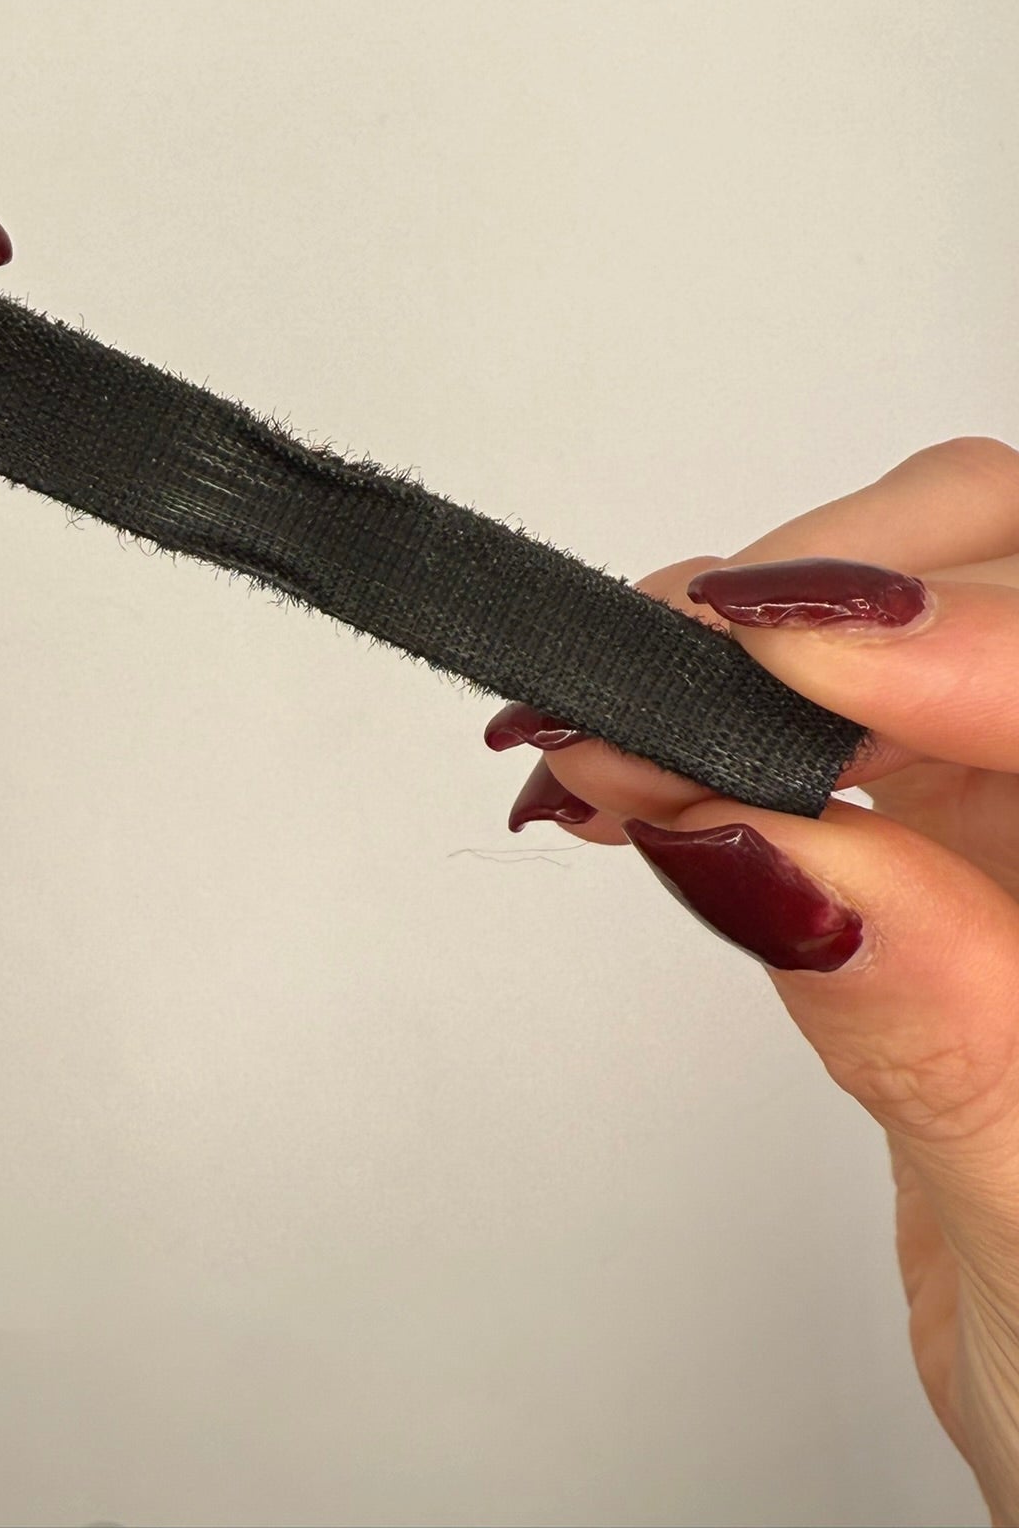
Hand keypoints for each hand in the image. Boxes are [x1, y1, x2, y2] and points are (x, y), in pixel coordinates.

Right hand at [488, 437, 1018, 1525]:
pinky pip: (823, 705)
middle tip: (659, 684)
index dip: (962, 635)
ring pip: (913, 597)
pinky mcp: (950, 822)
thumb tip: (758, 840)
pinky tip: (628, 759)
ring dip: (743, 639)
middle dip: (829, 598)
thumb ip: (928, 1024)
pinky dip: (706, 704)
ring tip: (609, 732)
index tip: (773, 657)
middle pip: (1013, 563)